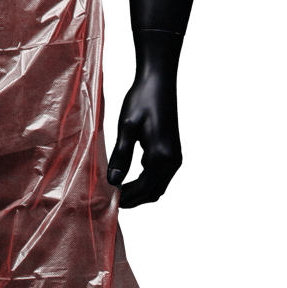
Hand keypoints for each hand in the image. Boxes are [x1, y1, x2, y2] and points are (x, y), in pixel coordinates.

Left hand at [107, 48, 181, 208]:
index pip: (144, 189)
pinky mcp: (173, 152)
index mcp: (161, 156)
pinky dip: (147, 182)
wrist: (159, 82)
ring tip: (119, 192)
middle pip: (154, 192)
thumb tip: (113, 182)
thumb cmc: (141, 101)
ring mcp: (175, 157)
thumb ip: (121, 156)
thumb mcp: (126, 127)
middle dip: (135, 200)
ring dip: (141, 192)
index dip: (127, 200)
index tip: (111, 204)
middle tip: (113, 202)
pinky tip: (130, 178)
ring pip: (158, 186)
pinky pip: (161, 176)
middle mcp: (173, 160)